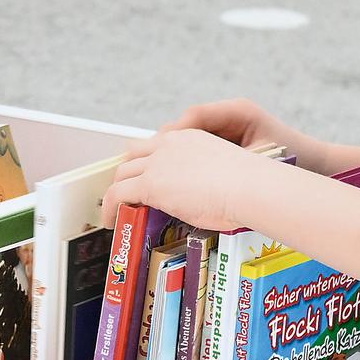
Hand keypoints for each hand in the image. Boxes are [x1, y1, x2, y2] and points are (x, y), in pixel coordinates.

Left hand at [110, 127, 285, 234]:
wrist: (250, 187)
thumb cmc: (249, 188)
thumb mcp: (223, 174)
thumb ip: (205, 179)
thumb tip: (203, 200)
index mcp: (189, 138)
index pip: (157, 146)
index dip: (147, 162)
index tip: (146, 176)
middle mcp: (169, 145)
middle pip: (134, 155)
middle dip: (127, 174)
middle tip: (126, 192)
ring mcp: (157, 163)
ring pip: (123, 173)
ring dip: (117, 190)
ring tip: (115, 208)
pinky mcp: (149, 184)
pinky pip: (117, 194)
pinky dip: (109, 206)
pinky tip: (111, 220)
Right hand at [165, 98, 322, 170]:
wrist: (318, 167)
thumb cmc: (296, 162)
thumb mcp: (258, 162)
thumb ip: (227, 163)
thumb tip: (193, 173)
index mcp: (239, 112)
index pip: (196, 114)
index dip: (176, 132)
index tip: (161, 151)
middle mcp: (231, 115)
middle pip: (188, 124)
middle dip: (171, 144)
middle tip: (155, 165)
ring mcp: (229, 126)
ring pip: (191, 136)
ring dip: (178, 153)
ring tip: (165, 172)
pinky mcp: (228, 141)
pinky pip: (201, 146)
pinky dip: (190, 159)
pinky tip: (184, 177)